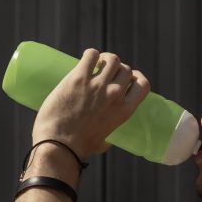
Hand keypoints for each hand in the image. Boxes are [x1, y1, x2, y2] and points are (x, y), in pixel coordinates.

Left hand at [32, 48, 150, 156]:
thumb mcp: (102, 143)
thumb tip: (106, 143)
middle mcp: (115, 95)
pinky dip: (90, 55)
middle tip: (105, 71)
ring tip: (96, 63)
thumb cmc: (79, 147)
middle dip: (117, 68)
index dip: (136, 77)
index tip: (128, 78)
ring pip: (111, 59)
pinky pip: (91, 55)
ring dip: (105, 58)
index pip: (143, 84)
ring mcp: (97, 85)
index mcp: (124, 111)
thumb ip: (107, 139)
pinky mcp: (78, 78)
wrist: (59, 144)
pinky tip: (85, 61)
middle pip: (125, 69)